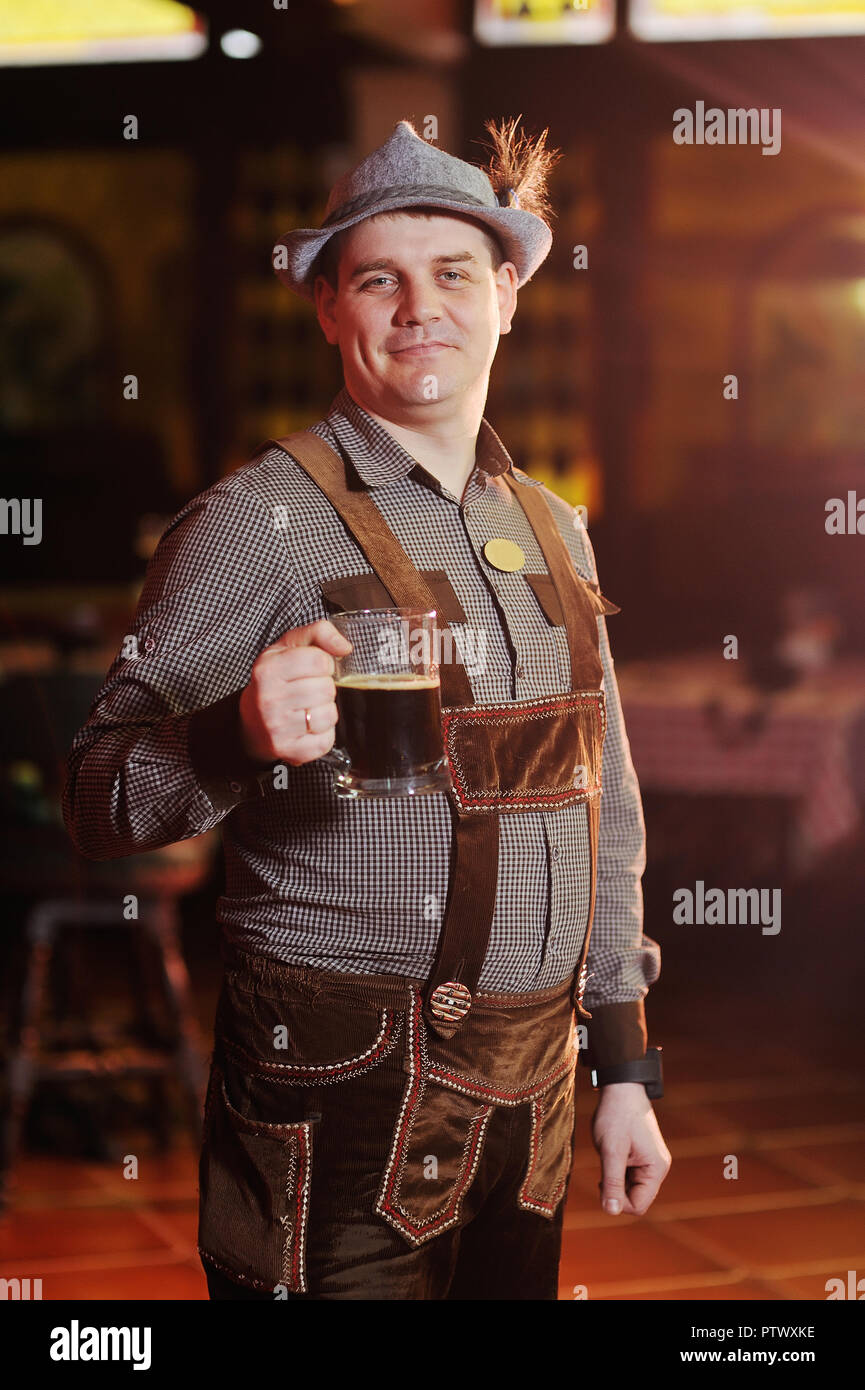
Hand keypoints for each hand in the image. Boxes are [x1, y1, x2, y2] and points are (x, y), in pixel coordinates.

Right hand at [239, 618, 351, 766]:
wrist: (253, 722)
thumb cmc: (276, 680)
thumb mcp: (288, 647)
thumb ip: (318, 633)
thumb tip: (345, 647)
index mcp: (268, 669)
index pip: (319, 661)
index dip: (323, 663)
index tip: (312, 669)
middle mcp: (270, 699)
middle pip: (327, 689)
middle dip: (324, 687)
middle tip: (307, 690)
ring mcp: (278, 728)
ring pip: (329, 715)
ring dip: (324, 710)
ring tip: (307, 708)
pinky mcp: (290, 751)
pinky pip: (327, 740)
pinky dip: (323, 733)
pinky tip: (307, 726)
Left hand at [591, 1082, 671, 1216]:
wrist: (621, 1088)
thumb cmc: (616, 1116)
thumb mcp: (611, 1150)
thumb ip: (612, 1182)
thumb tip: (611, 1212)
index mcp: (656, 1169)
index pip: (638, 1206)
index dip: (617, 1201)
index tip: (602, 1181)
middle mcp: (658, 1169)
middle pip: (636, 1199)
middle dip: (616, 1189)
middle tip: (604, 1167)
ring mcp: (651, 1163)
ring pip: (631, 1188)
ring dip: (615, 1178)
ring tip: (609, 1156)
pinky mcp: (643, 1157)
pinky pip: (630, 1176)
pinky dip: (617, 1170)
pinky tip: (612, 1154)